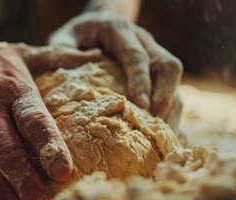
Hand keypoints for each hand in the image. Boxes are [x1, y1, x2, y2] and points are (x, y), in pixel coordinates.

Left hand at [50, 11, 182, 131]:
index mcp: (119, 31)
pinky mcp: (155, 71)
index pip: (136, 55)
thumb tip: (90, 60)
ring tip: (161, 136)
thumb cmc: (76, 37)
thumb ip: (63, 50)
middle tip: (157, 123)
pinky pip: (171, 90)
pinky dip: (168, 112)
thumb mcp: (62, 38)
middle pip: (167, 66)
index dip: (141, 79)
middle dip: (165, 95)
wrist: (93, 26)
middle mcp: (143, 41)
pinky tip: (158, 134)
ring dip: (171, 109)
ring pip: (173, 81)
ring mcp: (153, 56)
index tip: (141, 104)